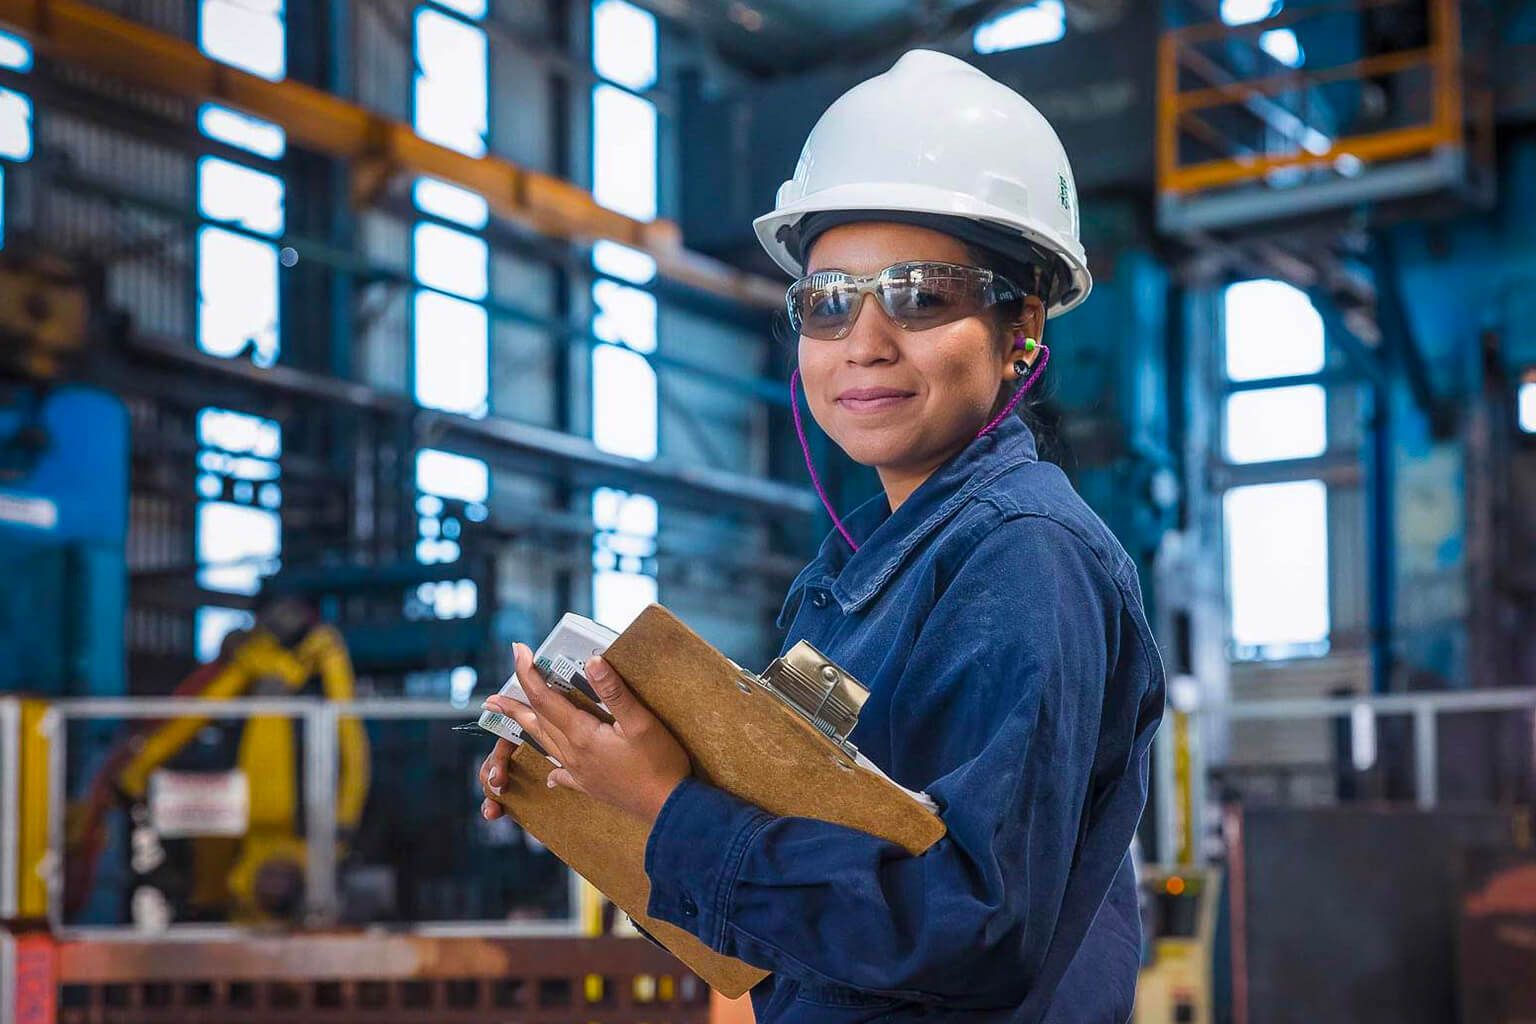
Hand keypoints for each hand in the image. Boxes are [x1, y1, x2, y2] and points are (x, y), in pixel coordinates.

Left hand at [479, 642, 690, 823]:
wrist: (670, 808)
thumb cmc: (659, 763)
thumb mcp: (641, 722)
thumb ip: (614, 691)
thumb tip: (592, 661)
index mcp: (582, 734)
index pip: (546, 698)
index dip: (529, 673)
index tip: (517, 650)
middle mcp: (574, 753)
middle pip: (537, 722)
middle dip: (514, 706)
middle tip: (492, 698)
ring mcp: (580, 772)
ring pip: (545, 744)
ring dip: (525, 729)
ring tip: (508, 723)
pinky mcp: (592, 786)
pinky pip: (564, 775)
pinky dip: (554, 770)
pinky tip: (551, 775)